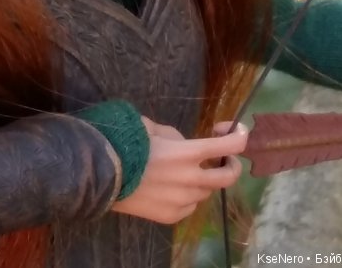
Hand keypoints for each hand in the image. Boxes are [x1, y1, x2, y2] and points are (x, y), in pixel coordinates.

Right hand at [110, 117, 246, 224]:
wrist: (102, 174)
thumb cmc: (124, 144)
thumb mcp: (149, 126)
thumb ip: (172, 135)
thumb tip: (183, 143)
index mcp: (187, 153)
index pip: (228, 146)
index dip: (239, 136)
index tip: (237, 130)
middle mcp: (191, 179)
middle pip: (228, 177)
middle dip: (231, 165)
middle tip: (225, 158)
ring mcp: (183, 200)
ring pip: (206, 191)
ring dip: (203, 180)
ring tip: (185, 172)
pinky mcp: (172, 215)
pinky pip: (189, 205)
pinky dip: (187, 196)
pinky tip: (171, 188)